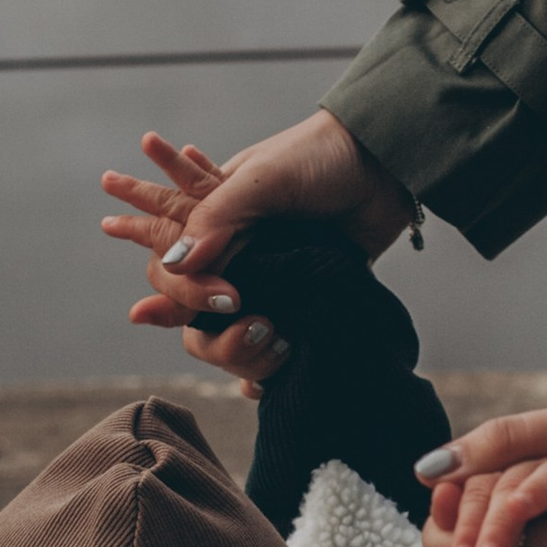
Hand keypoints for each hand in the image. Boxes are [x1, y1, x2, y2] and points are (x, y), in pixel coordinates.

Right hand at [99, 114, 415, 392]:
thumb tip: (176, 266)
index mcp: (215, 214)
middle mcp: (235, 251)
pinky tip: (264, 388)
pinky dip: (262, 371)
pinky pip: (271, 345)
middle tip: (239, 304)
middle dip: (201, 317)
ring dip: (238, 348)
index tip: (165, 304)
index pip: (166, 250)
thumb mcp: (263, 178)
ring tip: (273, 334)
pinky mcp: (303, 299)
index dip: (158, 275)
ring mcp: (269, 280)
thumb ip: (215, 217)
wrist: (388, 167)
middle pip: (189, 306)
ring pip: (225, 334)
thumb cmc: (320, 158)